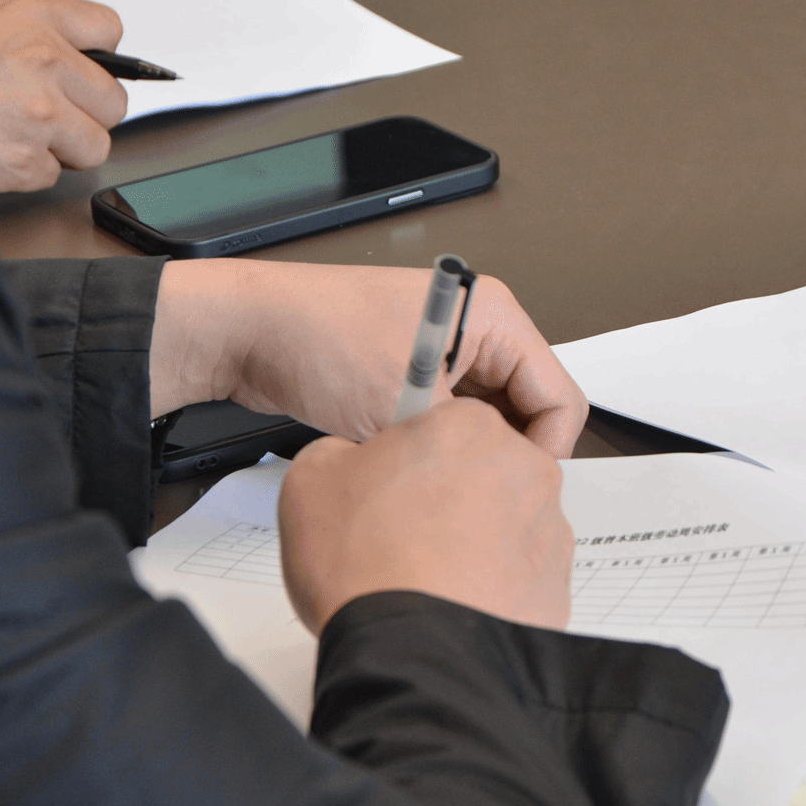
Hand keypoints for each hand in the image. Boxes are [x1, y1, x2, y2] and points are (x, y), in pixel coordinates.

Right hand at [0, 0, 127, 192]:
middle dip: (86, 114)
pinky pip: (54, 174)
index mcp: (32, 16)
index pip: (109, 28)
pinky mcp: (28, 159)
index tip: (86, 72)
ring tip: (17, 132)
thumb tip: (79, 57)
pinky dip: (28, 170)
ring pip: (96, 145)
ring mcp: (39, 112)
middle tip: (45, 113)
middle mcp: (43, 59)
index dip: (101, 57)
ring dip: (64, 148)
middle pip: (114, 101)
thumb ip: (33, 35)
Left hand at [150, 259, 588, 458]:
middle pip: (528, 407)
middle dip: (504, 451)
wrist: (247, 334)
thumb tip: (506, 479)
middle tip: (477, 489)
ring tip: (438, 473)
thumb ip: (471, 443)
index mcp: (493, 316)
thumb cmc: (317, 340)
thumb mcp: (410, 405)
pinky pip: (451, 420)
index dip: (545, 450)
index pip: (558, 395)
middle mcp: (476, 328)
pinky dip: (440, 446)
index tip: (517, 486)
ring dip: (466, 450)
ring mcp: (445, 350)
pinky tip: (415, 463)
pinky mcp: (416, 372)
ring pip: (488, 420)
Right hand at [278, 399, 573, 633]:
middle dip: (447, 494)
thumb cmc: (369, 566)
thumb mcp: (312, 478)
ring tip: (422, 574)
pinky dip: (491, 583)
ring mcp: (549, 529)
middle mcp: (525, 470)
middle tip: (399, 531)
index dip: (407, 455)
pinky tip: (450, 600)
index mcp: (470, 426)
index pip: (441, 422)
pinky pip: (519, 573)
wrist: (411, 654)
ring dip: (471, 540)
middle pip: (481, 469)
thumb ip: (340, 450)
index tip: (386, 480)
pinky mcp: (557, 584)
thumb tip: (350, 460)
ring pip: (504, 522)